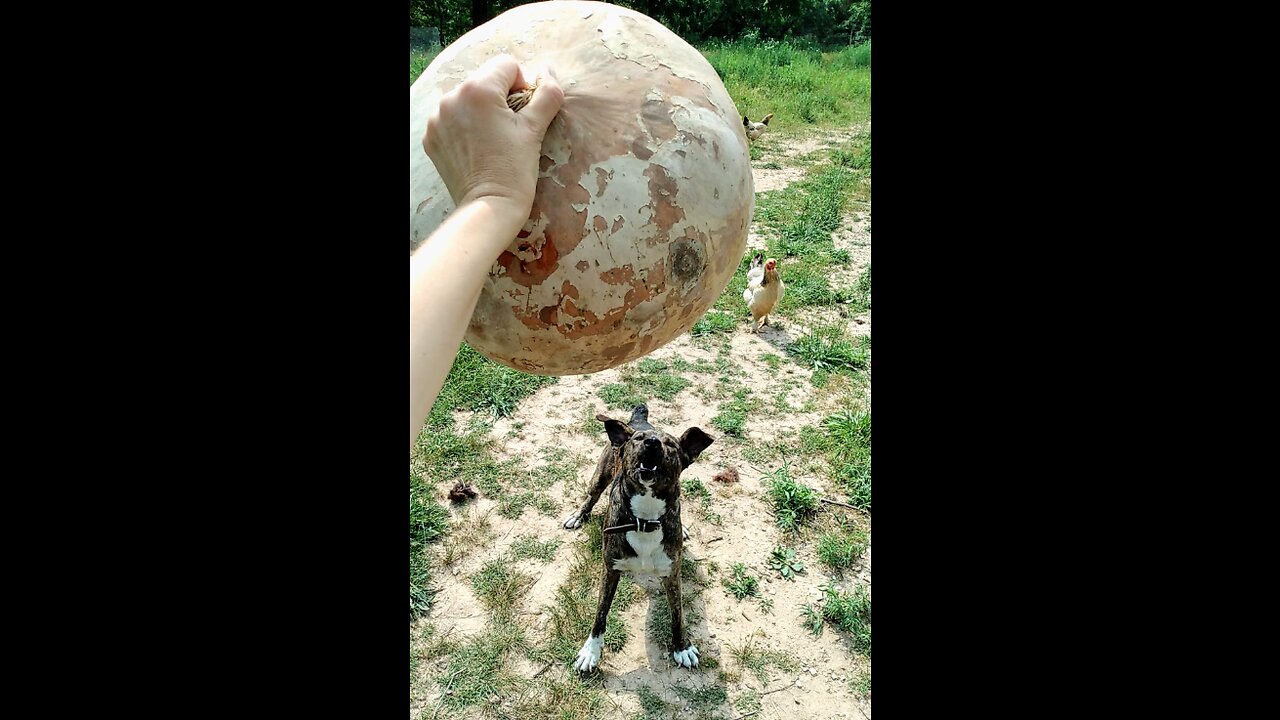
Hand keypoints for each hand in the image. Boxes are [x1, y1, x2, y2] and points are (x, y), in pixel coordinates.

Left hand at [423, 54, 564, 226]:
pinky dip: (464, 127)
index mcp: (478, 89)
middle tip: (510, 130)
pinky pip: (452, 118)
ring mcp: (438, 118)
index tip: (524, 115)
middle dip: (500, 99)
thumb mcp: (536, 128)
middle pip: (485, 81)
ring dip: (481, 112)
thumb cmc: (515, 169)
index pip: (507, 66)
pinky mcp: (432, 136)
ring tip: (492, 140)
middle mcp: (452, 97)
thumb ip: (547, 94)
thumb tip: (549, 71)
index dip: (523, 86)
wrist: (488, 208)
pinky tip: (476, 148)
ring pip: (467, 99)